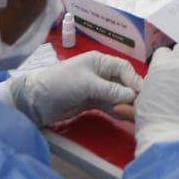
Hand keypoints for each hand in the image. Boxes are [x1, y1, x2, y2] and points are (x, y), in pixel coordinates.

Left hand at [0, 51, 141, 126]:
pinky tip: (125, 117)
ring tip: (136, 114)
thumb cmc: (61, 84)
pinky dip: (117, 110)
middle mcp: (101, 73)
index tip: (141, 94)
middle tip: (141, 106)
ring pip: (118, 95)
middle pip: (123, 82)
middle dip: (132, 93)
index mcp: (100, 61)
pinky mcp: (92, 102)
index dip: (133, 80)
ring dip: (126, 104)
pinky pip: (110, 105)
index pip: (124, 68)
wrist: (37, 101)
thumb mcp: (87, 85)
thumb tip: (132, 96)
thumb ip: (110, 90)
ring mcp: (97, 88)